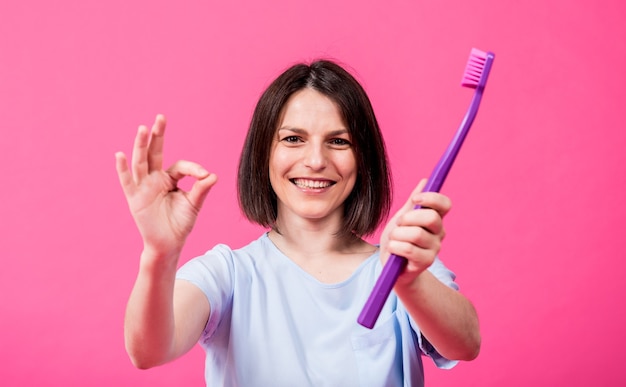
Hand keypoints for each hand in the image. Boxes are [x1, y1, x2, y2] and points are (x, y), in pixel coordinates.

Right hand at [115, 115, 217, 257]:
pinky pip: (127, 181)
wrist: (169, 244)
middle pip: (155, 153)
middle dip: (157, 135)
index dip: (193, 169)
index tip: (205, 177)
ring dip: (140, 145)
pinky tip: (120, 155)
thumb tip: (213, 175)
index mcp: (170, 179)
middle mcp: (155, 179)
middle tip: (161, 117)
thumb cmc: (180, 223)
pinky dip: (123, 169)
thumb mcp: (194, 204)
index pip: (180, 166)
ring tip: (142, 128)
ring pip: (141, 162)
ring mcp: (143, 187)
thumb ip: (201, 189)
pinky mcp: (135, 198)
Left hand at [379, 179, 450, 284]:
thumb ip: (412, 202)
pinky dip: (394, 247)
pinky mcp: (425, 262)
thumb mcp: (402, 219)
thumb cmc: (398, 240)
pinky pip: (408, 249)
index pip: (445, 204)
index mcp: (435, 219)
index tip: (415, 199)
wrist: (393, 268)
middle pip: (431, 217)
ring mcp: (434, 248)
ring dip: (397, 235)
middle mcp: (439, 233)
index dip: (431, 198)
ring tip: (394, 240)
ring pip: (415, 234)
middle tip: (399, 224)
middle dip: (408, 218)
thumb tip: (425, 181)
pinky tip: (393, 250)